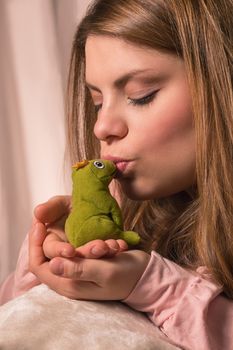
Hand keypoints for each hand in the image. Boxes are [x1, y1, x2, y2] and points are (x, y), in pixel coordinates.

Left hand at [29, 222, 149, 299]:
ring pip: (68, 250)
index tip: (39, 223)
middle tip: (82, 231)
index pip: (38, 265)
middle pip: (50, 256)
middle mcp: (69, 279)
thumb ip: (78, 269)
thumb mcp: (104, 272)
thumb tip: (51, 263)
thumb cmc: (126, 276)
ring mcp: (78, 271)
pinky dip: (93, 242)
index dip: (35, 244)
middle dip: (65, 240)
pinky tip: (113, 244)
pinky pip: (82, 248)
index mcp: (68, 285)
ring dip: (85, 242)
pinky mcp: (87, 263)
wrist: (145, 276)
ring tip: (110, 244)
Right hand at [34, 195, 127, 258]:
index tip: (70, 250)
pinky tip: (122, 244)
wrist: (96, 201)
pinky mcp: (101, 256)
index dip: (58, 252)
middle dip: (84, 255)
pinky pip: (107, 258)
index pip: (48, 253)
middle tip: (98, 248)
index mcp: (51, 243)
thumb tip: (37, 213)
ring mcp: (84, 256)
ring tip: (111, 246)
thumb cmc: (74, 203)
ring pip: (89, 262)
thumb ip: (51, 208)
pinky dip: (114, 250)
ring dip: (100, 253)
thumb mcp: (62, 203)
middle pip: (70, 262)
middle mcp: (66, 254)